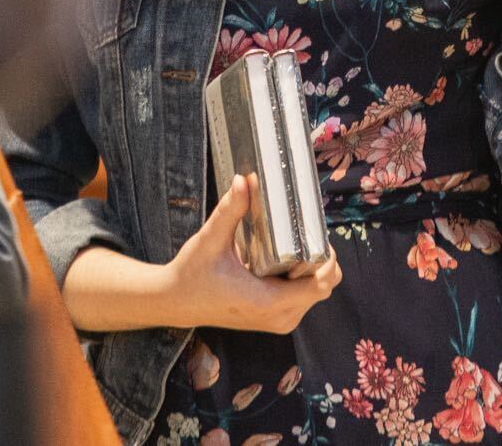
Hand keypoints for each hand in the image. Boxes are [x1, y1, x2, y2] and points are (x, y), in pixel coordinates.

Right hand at [164, 175, 340, 333]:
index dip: (327, 257)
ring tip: (294, 245)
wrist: (175, 302)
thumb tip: (244, 179)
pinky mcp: (273, 319)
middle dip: (322, 259)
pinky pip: (303, 299)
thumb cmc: (191, 273)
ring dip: (313, 269)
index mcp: (267, 301)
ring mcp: (277, 322)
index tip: (316, 233)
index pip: (321, 284)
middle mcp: (277, 317)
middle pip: (324, 287)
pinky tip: (286, 260)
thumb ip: (230, 209)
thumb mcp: (210, 239)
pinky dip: (302, 279)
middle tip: (303, 234)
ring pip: (317, 294)